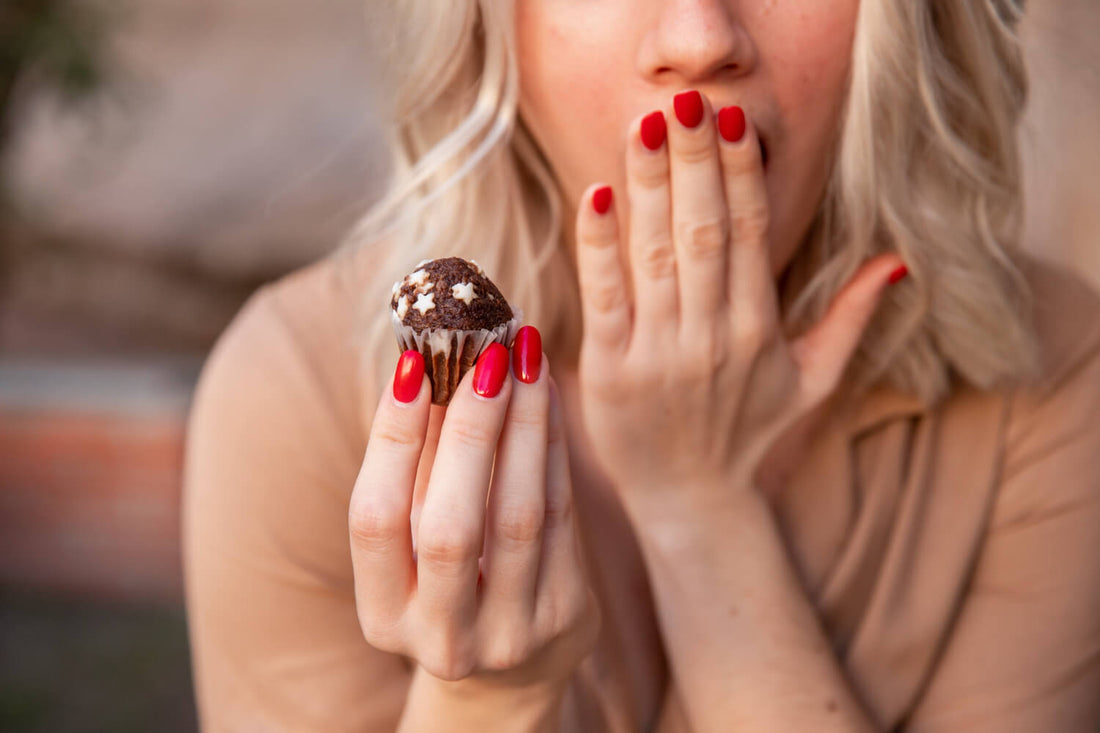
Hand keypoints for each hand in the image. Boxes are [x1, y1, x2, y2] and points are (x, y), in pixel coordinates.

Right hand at [348, 329, 600, 694]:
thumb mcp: (418, 536)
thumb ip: (417, 466)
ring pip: (518, 518)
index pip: (374, 521)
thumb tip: (427, 363)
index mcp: (383, 616)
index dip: (391, 441)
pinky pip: (562, 517)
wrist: (512, 666)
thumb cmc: (451, 580)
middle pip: (450, 528)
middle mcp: (442, 637)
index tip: (412, 364)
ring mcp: (510, 633)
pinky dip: (554, 448)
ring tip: (525, 358)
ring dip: (523, 426)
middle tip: (486, 354)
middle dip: (469, 431)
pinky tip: (548, 396)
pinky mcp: (565, 614)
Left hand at [573, 90, 905, 506]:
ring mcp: (660, 354)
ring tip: (645, 127)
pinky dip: (600, 246)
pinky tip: (597, 194)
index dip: (742, 175)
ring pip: (658, 255)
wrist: (693, 502)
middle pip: (706, 232)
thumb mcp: (812, 381)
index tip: (733, 122)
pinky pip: (606, 297)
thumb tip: (896, 263)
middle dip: (696, 163)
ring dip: (651, 187)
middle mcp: (714, 336)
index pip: (753, 235)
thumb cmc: (750, 435)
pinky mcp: (612, 370)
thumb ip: (849, 319)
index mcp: (760, 330)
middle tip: (688, 102)